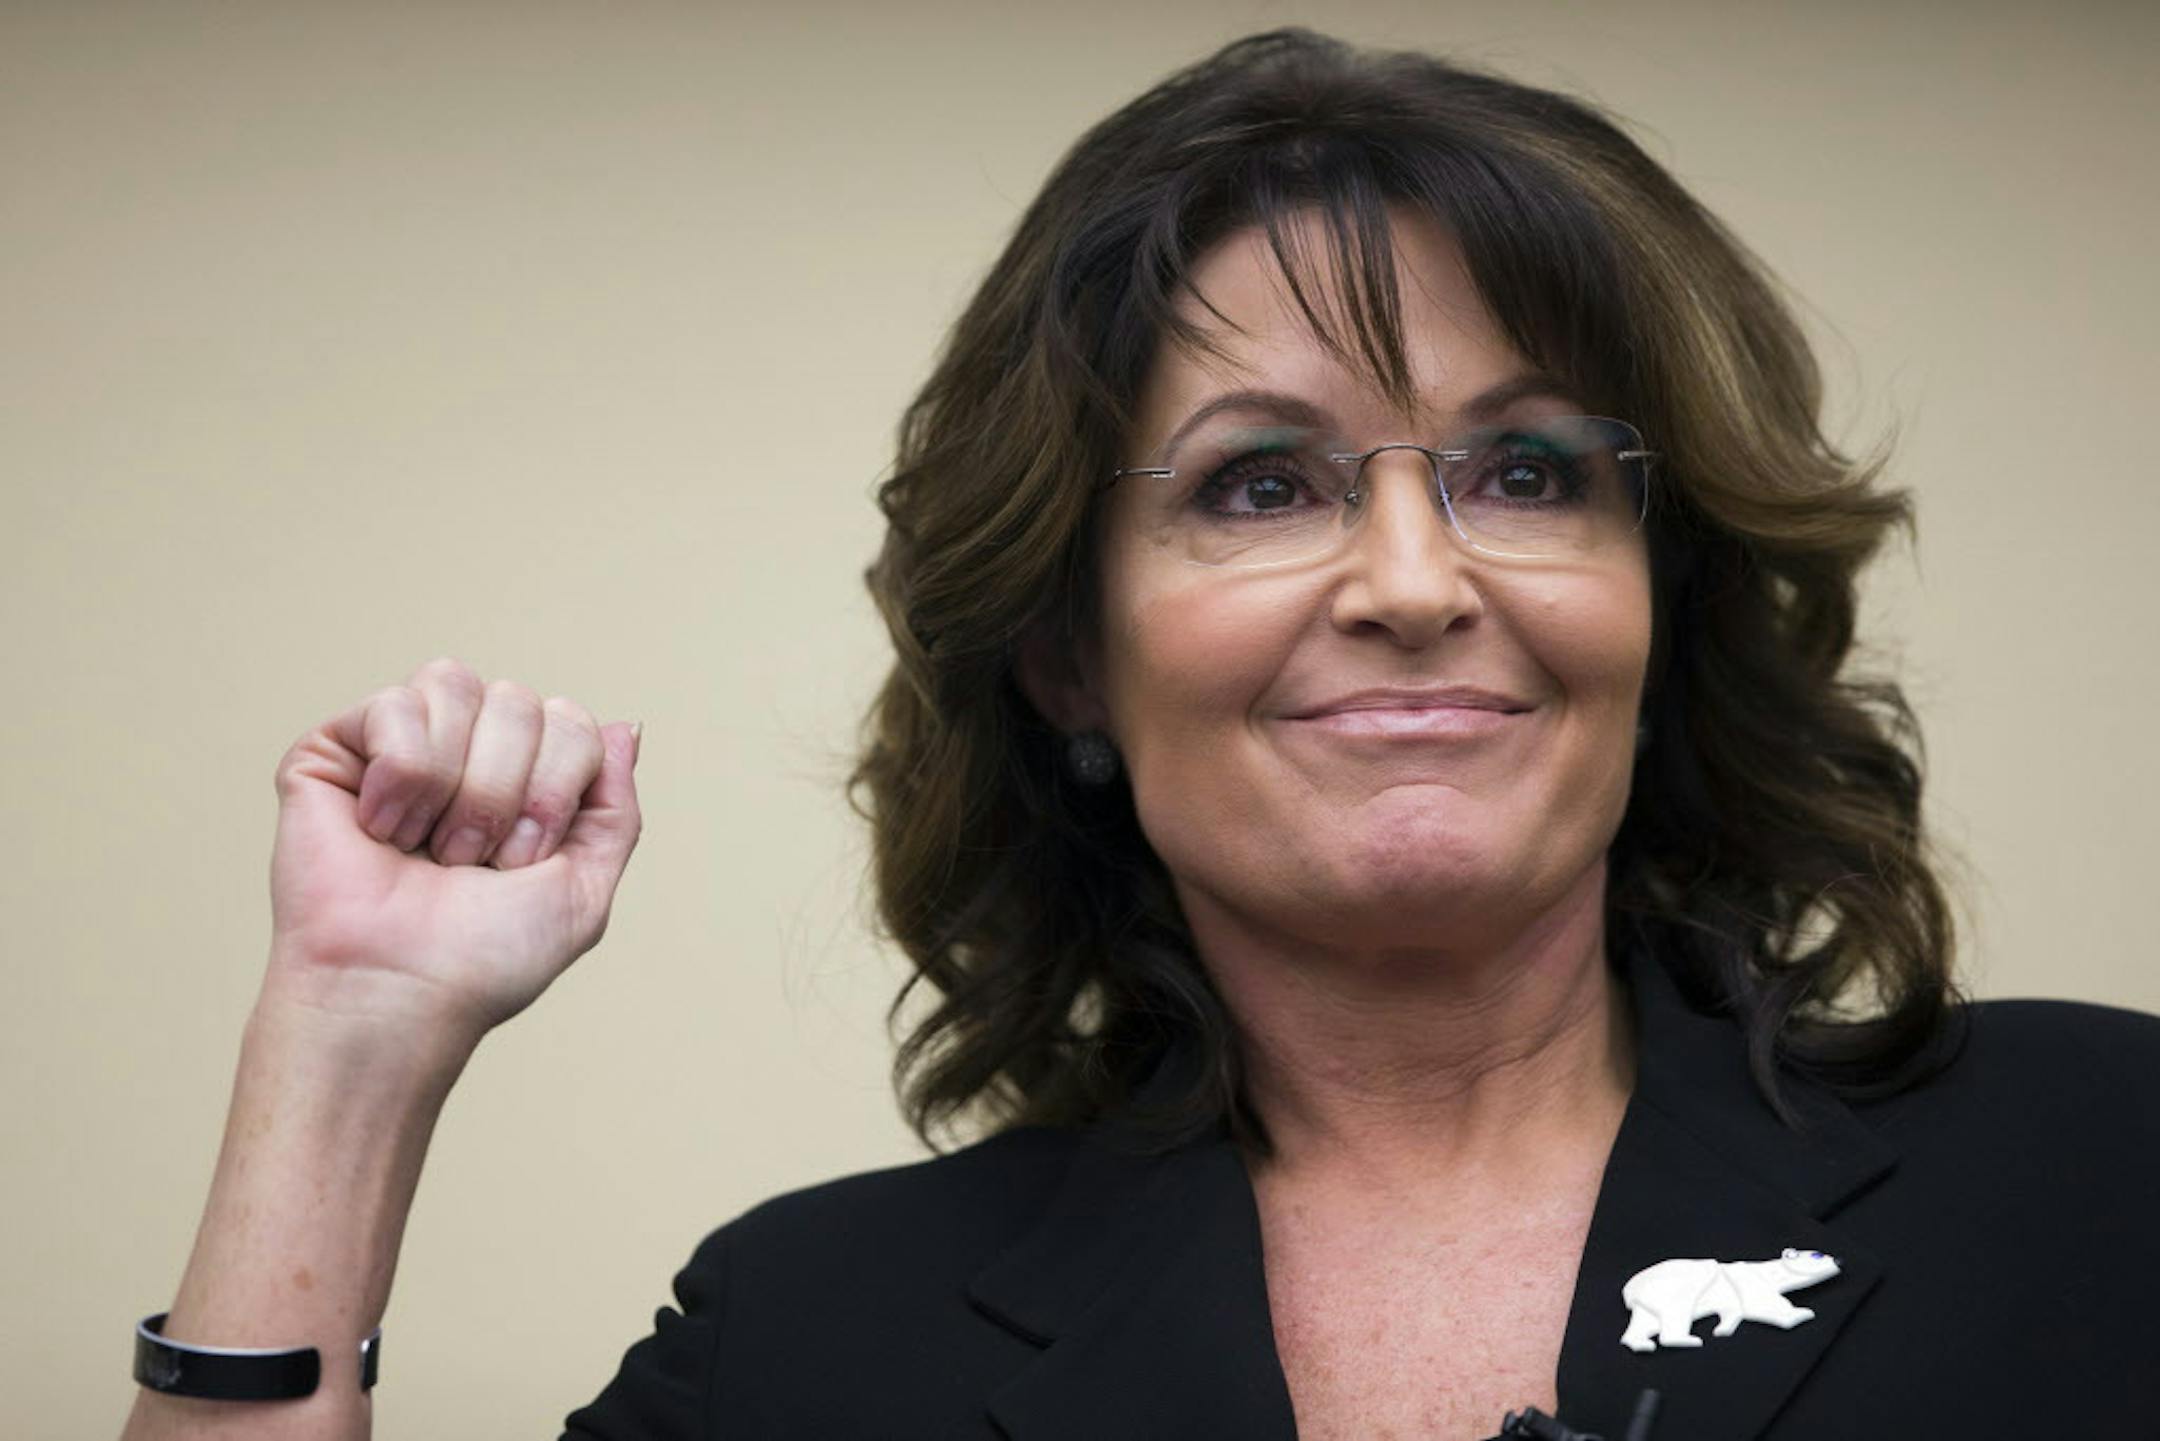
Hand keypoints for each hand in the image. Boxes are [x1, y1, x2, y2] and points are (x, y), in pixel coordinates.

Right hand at [264, 656, 642, 1043]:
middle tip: (471, 861)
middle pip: (521, 701)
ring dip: (456, 785)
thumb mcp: (583, 887)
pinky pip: (396, 704)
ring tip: (426, 847)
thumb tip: (626, 726)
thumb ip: (615, 807)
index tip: (522, 863)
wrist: (397, 989)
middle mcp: (464, 753)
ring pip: (457, 686)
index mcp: (523, 779)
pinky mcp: (334, 750)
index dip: (557, 791)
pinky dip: (401, 777)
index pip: (572, 720)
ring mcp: (398, 746)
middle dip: (507, 792)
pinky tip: (381, 829)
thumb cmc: (483, 957)